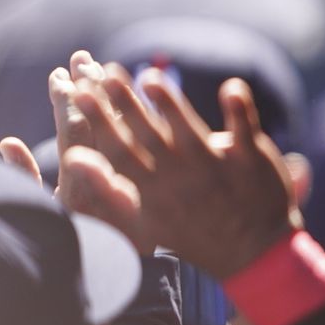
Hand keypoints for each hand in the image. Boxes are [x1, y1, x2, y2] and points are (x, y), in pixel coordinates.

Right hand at [69, 64, 302, 277]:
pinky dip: (240, 110)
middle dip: (128, 105)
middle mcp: (182, 177)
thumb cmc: (191, 230)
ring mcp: (217, 167)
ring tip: (151, 78)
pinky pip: (245, 131)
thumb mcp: (145, 218)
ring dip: (171, 104)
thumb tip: (72, 158)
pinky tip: (232, 89)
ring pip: (190, 131)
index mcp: (153, 190)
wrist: (253, 250)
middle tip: (108, 74)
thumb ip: (109, 186)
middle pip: (149, 136)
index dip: (100, 122)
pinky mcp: (251, 161)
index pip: (120, 151)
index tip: (81, 92)